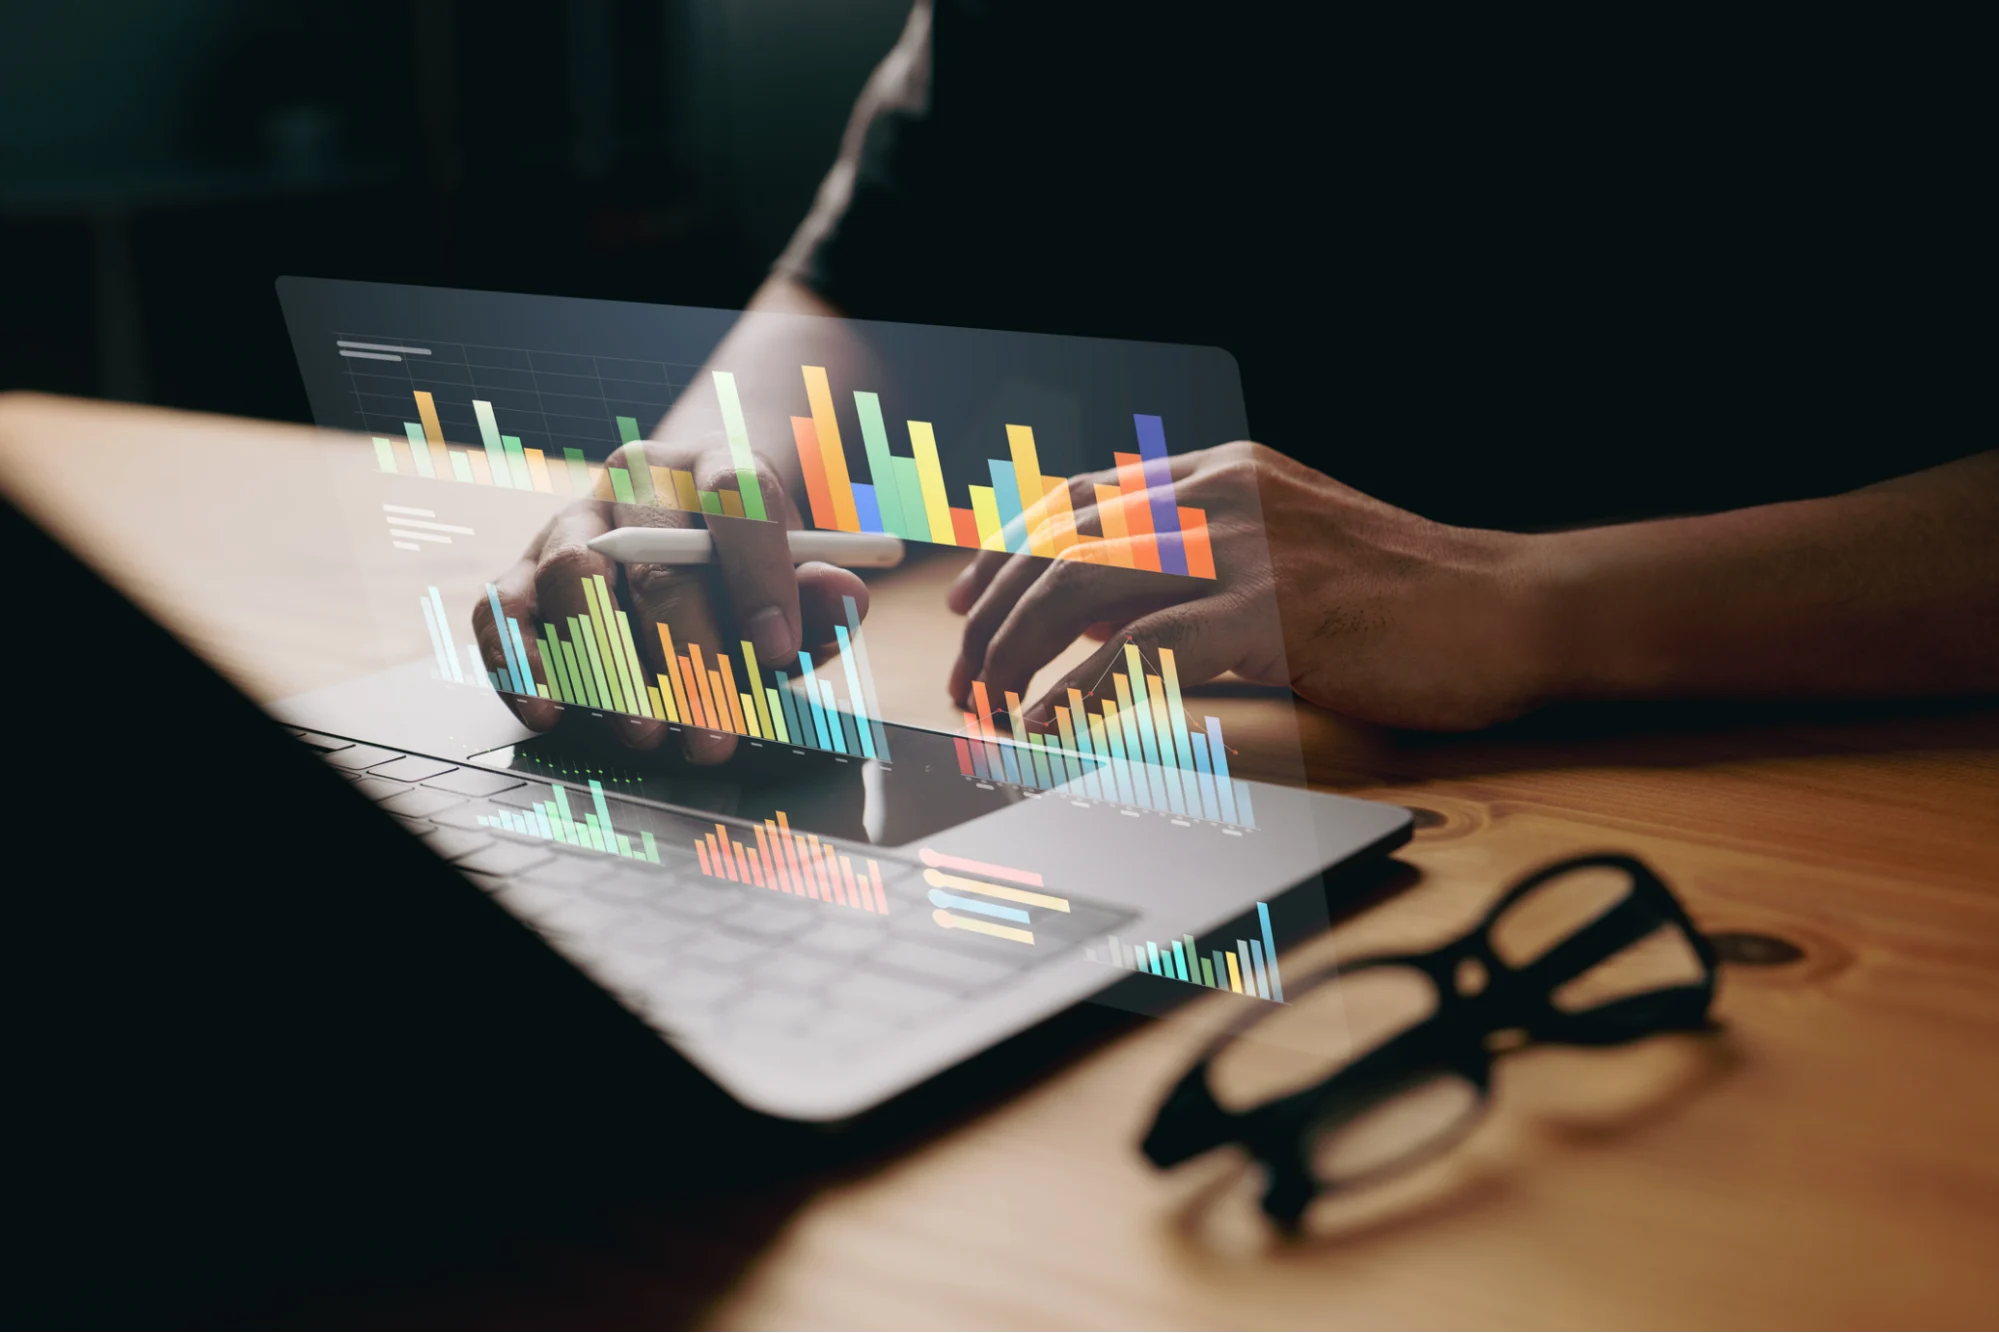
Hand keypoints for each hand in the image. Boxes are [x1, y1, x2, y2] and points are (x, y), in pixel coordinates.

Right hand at [473, 433, 869, 761]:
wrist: (681, 537)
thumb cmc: (742, 573)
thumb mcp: (794, 581)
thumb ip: (819, 595)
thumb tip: (847, 597)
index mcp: (711, 467)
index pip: (735, 496)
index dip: (758, 574)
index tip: (779, 648)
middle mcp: (633, 487)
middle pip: (653, 555)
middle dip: (688, 651)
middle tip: (712, 727)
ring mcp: (568, 525)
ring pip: (572, 574)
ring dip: (607, 661)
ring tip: (643, 730)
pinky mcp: (520, 573)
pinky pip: (503, 611)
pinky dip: (521, 662)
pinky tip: (551, 709)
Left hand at [946, 441, 1551, 731]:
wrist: (1506, 606)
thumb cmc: (1399, 594)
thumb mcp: (1283, 550)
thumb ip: (1193, 561)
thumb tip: (1099, 608)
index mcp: (1219, 474)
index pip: (1075, 499)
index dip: (1004, 551)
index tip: (964, 605)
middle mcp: (1220, 494)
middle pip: (1061, 543)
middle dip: (994, 616)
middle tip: (966, 678)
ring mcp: (1245, 548)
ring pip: (1083, 587)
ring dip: (1019, 654)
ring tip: (991, 709)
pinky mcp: (1272, 612)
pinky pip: (1144, 651)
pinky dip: (1082, 693)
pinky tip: (1057, 726)